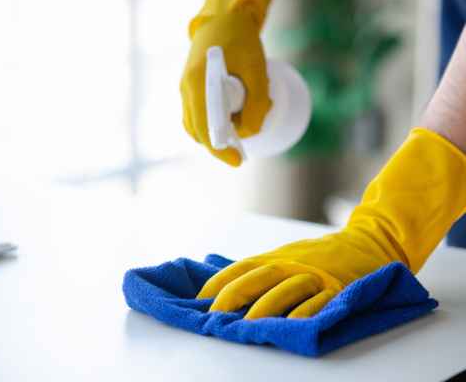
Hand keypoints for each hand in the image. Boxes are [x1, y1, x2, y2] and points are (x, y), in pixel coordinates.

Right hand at [180, 0, 273, 165]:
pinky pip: (196, 115)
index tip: (238, 160)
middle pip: (199, 131)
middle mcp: (186, 88)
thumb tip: (252, 131)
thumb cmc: (241, 39)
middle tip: (245, 143)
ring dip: (216, 134)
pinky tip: (229, 119)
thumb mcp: (257, 69)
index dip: (221, 149)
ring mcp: (185, 89)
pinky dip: (211, 124)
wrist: (224, 18)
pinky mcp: (189, 89)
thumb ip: (256, 102)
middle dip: (222, 143)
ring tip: (241, 126)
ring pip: (195, 125)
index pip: (205, 128)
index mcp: (199, 82)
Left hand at [198, 128, 465, 317]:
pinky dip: (306, 312)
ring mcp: (315, 274)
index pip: (241, 267)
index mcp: (277, 257)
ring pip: (286, 288)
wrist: (367, 243)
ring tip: (248, 324)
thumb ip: (263, 269)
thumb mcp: (288, 255)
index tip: (200, 299)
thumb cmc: (320, 255)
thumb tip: (226, 284)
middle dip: (235, 294)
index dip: (219, 282)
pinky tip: (293, 325)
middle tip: (215, 313)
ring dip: (266, 306)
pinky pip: (320, 300)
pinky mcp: (337, 287)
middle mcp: (292, 263)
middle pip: (258, 276)